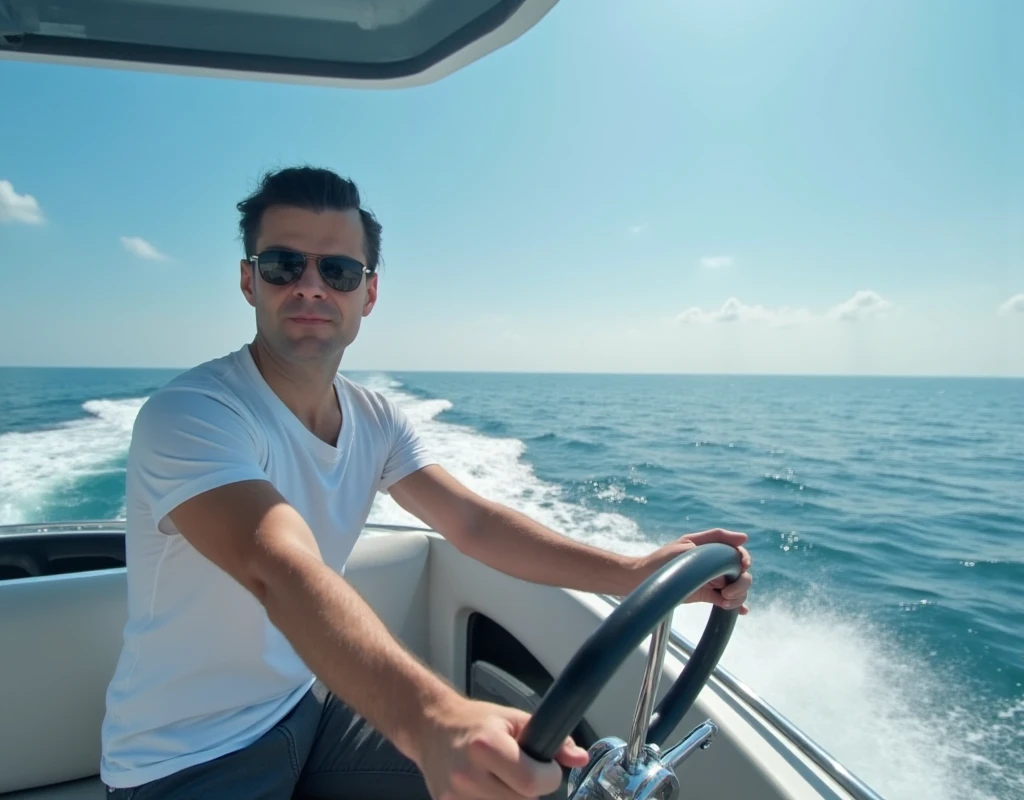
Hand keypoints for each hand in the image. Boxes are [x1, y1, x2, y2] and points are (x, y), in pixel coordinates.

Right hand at [416, 696, 589, 798]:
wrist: (431, 727)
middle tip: (520, 772)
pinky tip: (488, 789)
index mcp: (485, 746)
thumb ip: (550, 740)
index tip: (546, 769)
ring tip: (502, 780)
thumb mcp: (514, 719)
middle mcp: (467, 774)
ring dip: (513, 799)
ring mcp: (455, 796)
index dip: (548, 777)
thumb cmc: (475, 721)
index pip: (531, 781)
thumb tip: (580, 758)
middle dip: (530, 790)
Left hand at [632, 528, 752, 614]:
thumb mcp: (687, 544)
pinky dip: (736, 606)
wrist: (645, 580)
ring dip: (738, 596)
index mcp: (713, 549)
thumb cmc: (663, 558)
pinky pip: (727, 601)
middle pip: (743, 573)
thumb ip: (715, 541)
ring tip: (724, 602)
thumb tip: (744, 538)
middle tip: (726, 592)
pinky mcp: (708, 596)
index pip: (738, 552)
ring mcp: (713, 581)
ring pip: (738, 588)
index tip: (742, 566)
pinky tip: (740, 611)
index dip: (744, 558)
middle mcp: (716, 565)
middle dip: (742, 583)